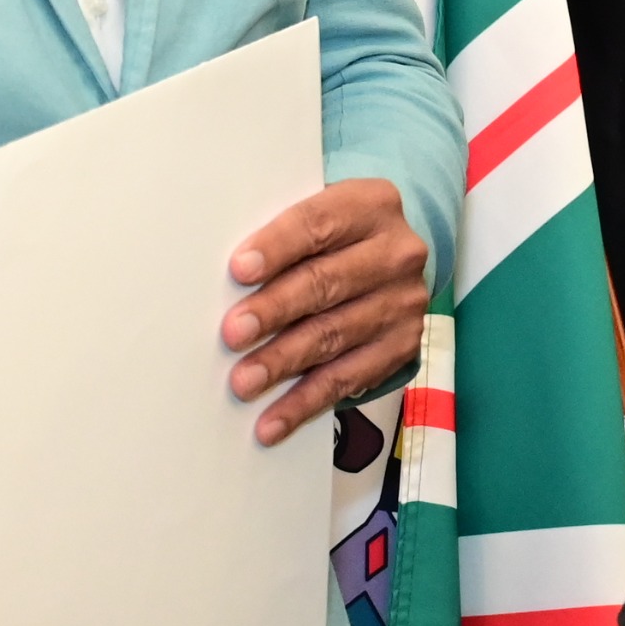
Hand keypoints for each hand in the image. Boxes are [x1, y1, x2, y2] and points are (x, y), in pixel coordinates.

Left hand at [225, 177, 433, 444]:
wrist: (389, 259)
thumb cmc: (331, 239)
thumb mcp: (317, 217)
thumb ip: (281, 239)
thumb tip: (220, 283)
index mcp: (371, 205)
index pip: (319, 225)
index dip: (277, 247)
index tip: (238, 270)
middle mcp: (397, 252)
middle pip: (328, 282)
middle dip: (276, 310)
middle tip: (233, 333)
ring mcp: (404, 302)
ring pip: (335, 334)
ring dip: (284, 362)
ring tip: (243, 382)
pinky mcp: (403, 346)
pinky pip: (347, 378)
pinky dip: (305, 402)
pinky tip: (272, 420)